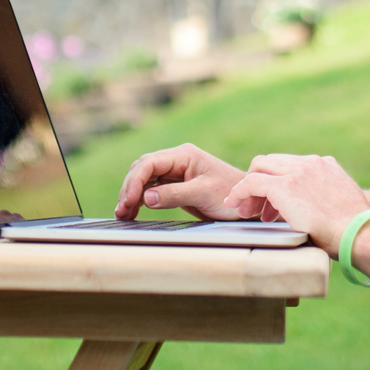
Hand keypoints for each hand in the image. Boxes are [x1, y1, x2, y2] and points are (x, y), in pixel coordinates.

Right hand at [115, 143, 246, 219]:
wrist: (247, 202)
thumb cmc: (231, 194)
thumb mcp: (203, 194)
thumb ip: (174, 195)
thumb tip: (147, 198)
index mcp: (184, 155)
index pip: (150, 163)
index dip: (135, 181)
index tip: (129, 200)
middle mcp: (177, 160)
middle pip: (142, 170)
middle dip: (129, 189)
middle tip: (121, 211)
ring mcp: (175, 173)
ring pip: (144, 180)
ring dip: (131, 195)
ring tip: (122, 214)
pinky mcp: (175, 186)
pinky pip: (152, 190)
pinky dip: (141, 200)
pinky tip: (133, 212)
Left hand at [220, 154, 369, 252]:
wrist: (359, 234)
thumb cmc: (355, 231)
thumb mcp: (341, 205)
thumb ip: (326, 200)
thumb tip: (318, 215)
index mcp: (325, 165)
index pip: (291, 165)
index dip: (277, 182)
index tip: (273, 205)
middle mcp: (310, 163)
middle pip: (272, 162)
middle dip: (260, 183)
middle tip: (255, 209)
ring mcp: (297, 172)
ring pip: (259, 168)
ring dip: (249, 189)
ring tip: (246, 212)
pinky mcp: (284, 186)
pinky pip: (252, 183)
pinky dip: (240, 192)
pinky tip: (234, 205)